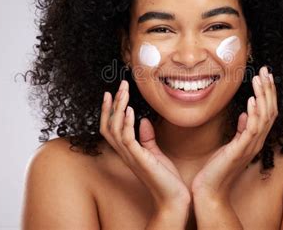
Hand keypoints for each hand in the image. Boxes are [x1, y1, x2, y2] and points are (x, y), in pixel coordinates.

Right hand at [100, 80, 190, 211]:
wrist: (174, 197)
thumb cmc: (165, 177)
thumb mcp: (155, 152)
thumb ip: (147, 137)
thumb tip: (143, 120)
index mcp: (127, 150)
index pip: (111, 127)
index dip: (109, 110)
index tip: (112, 93)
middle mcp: (124, 153)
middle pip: (108, 125)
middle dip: (112, 104)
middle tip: (120, 86)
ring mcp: (130, 156)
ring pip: (115, 129)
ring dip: (119, 108)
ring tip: (124, 92)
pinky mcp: (139, 159)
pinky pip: (127, 139)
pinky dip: (127, 123)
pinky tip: (131, 110)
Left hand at [190, 66, 277, 202]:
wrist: (210, 190)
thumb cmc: (217, 168)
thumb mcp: (230, 145)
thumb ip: (240, 130)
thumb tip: (245, 114)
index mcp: (254, 139)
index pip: (267, 112)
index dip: (268, 93)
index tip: (264, 75)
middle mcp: (256, 142)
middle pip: (270, 111)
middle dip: (268, 89)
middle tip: (265, 70)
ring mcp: (250, 147)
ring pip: (264, 117)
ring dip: (262, 96)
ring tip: (259, 79)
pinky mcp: (240, 151)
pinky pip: (252, 130)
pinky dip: (253, 114)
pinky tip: (251, 101)